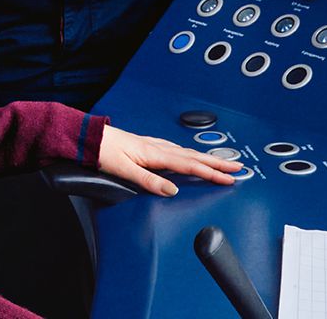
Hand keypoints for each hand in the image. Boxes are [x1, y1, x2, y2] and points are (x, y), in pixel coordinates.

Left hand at [95, 125, 242, 196]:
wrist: (88, 137)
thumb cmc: (103, 152)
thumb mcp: (124, 170)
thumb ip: (149, 181)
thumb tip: (172, 190)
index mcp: (156, 154)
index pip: (190, 166)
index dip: (212, 173)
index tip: (230, 178)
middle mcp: (158, 147)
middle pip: (194, 157)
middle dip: (217, 163)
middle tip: (238, 168)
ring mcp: (154, 144)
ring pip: (187, 152)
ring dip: (206, 158)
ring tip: (221, 162)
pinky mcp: (148, 145)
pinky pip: (176, 149)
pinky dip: (190, 154)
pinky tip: (189, 155)